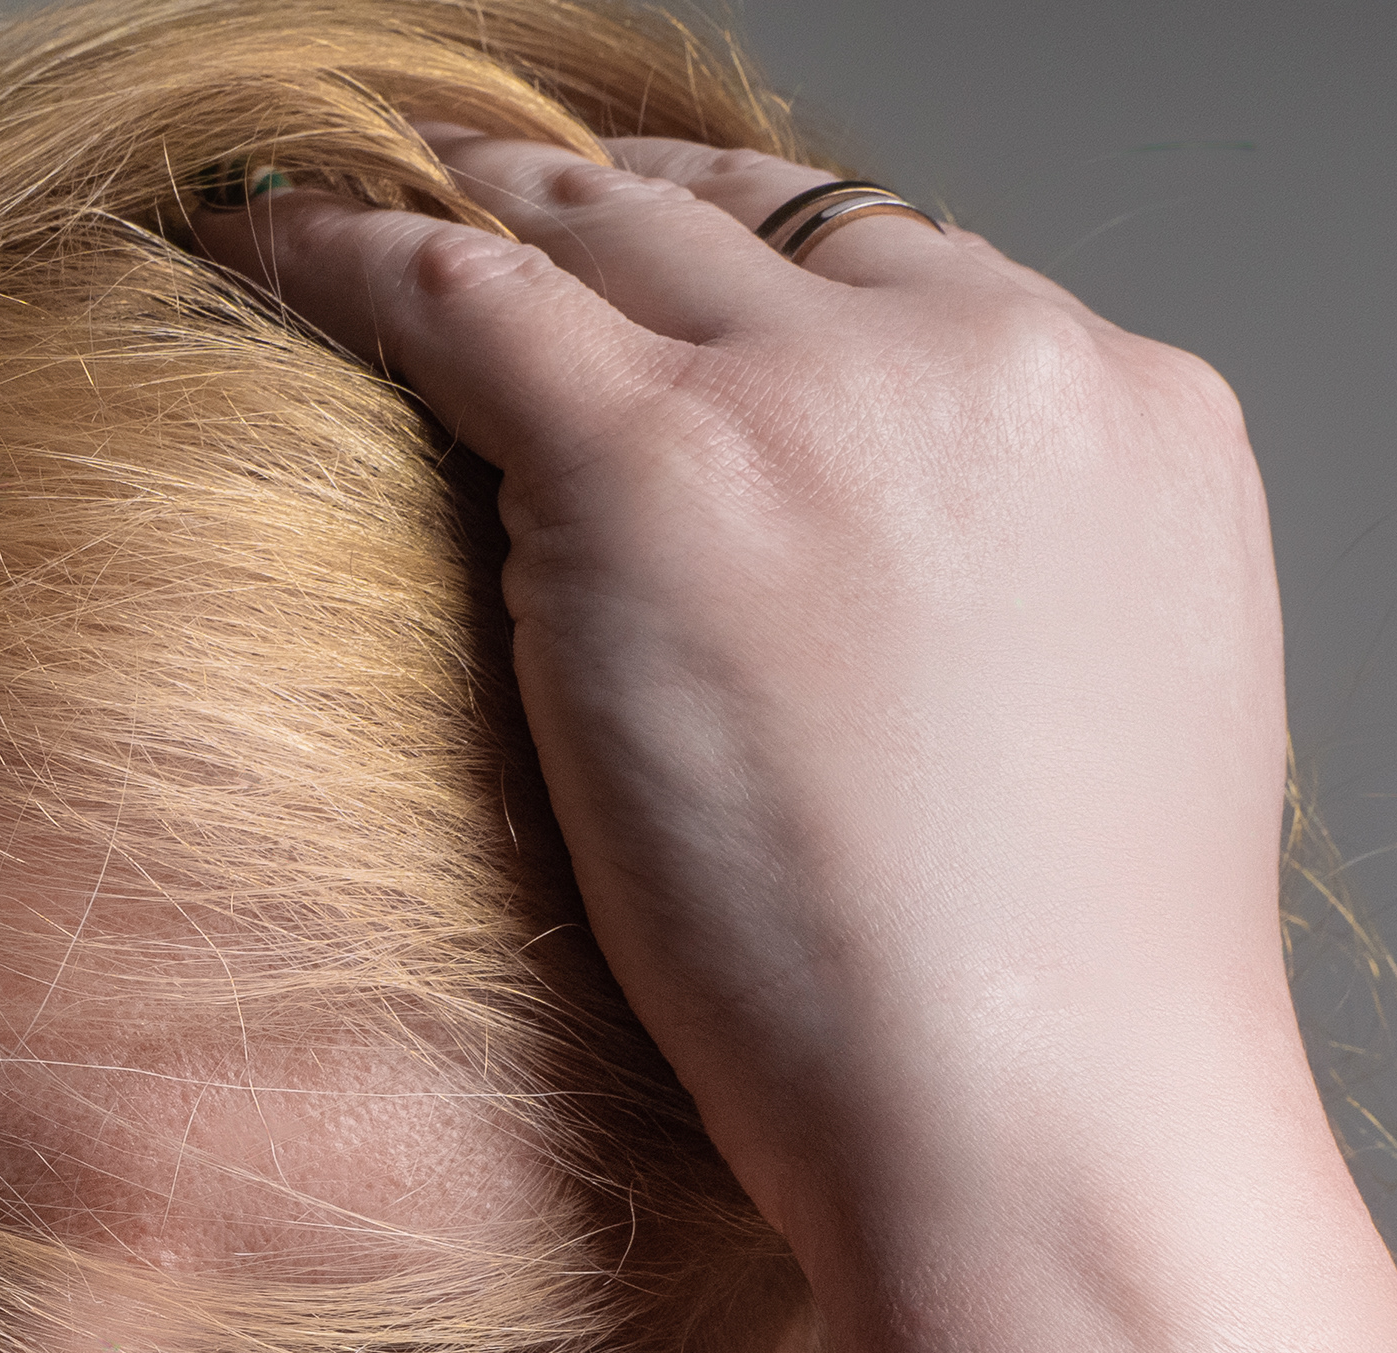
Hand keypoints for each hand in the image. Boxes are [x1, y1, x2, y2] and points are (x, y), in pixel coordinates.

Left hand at [203, 138, 1300, 1279]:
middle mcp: (994, 359)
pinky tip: (262, 251)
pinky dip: (344, 255)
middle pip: (764, 221)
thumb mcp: (1092, 748)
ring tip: (368, 216)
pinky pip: (457, 294)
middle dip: (622, 205)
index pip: (916, 275)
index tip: (677, 276)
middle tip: (504, 200)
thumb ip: (990, 624)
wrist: (1041, 1108)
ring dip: (479, 206)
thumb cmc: (1053, 1021)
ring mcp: (824, 395)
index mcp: (1134, 416)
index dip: (772, 267)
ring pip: (608, 228)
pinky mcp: (658, 463)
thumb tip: (878, 637)